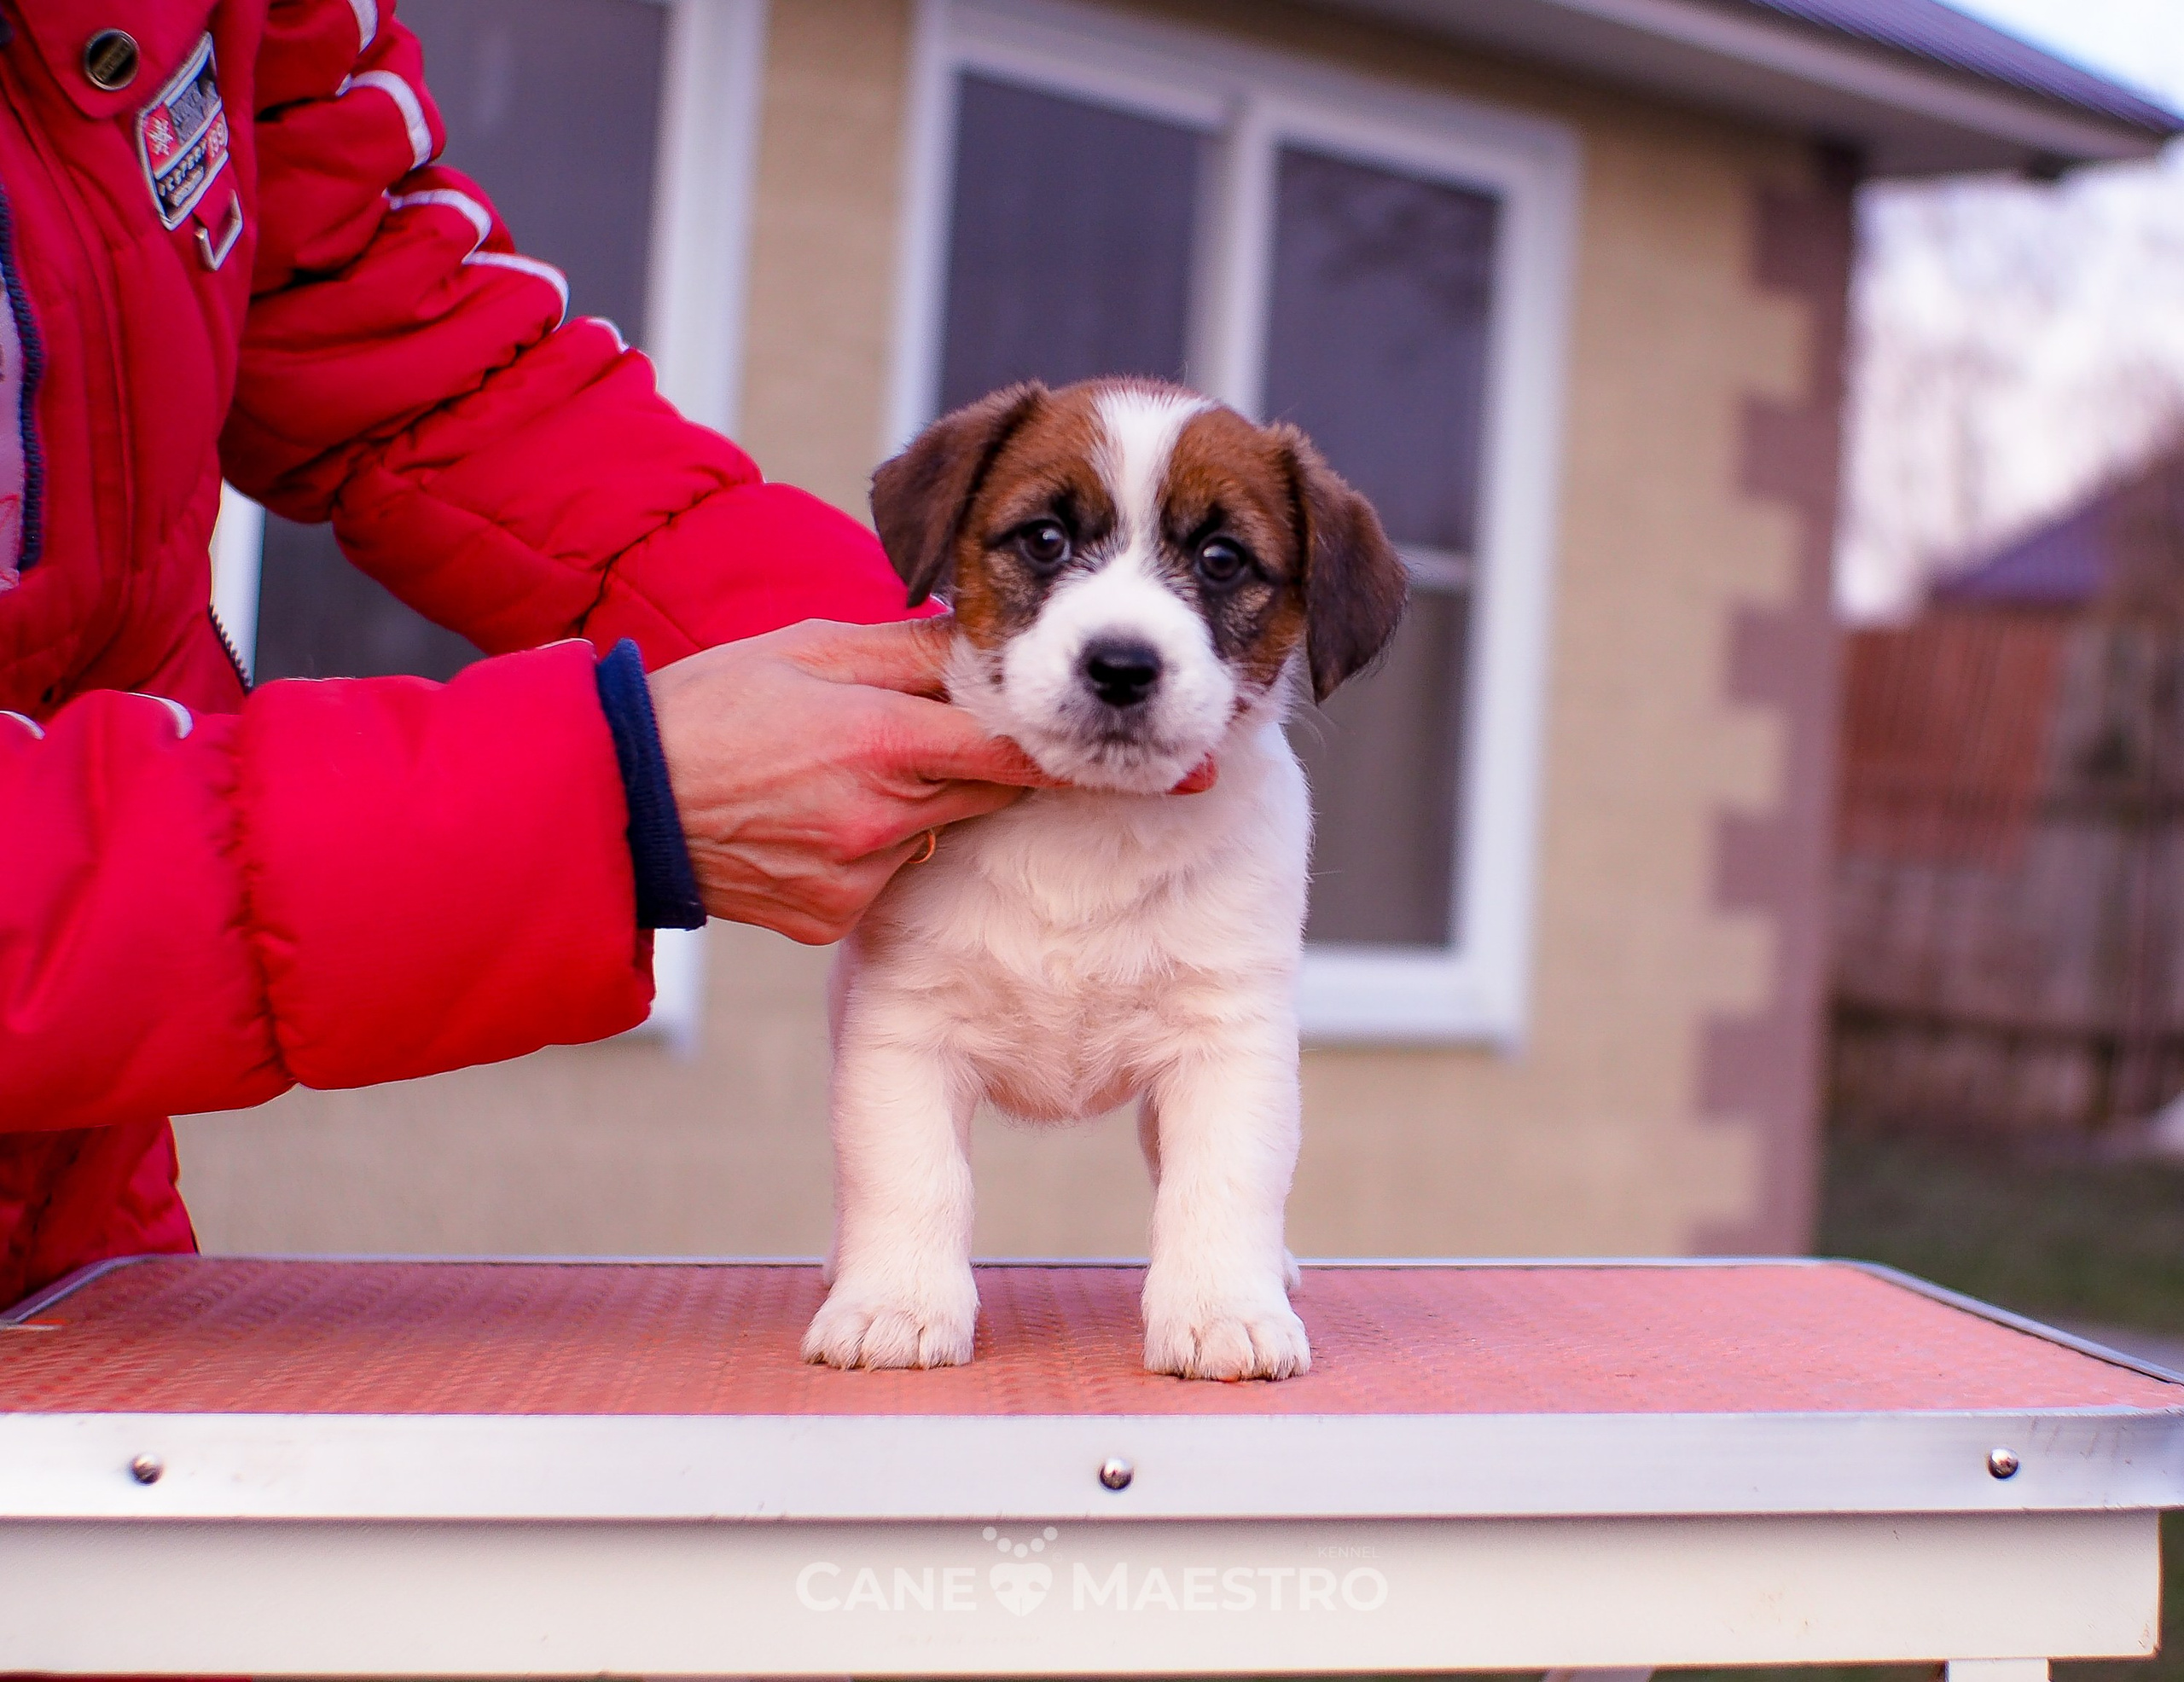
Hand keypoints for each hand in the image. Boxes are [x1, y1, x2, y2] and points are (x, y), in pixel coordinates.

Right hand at [648, 618, 1057, 943]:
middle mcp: (880, 821)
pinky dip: (875, 849)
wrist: (619, 803)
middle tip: (957, 733)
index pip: (1007, 753)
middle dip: (984, 763)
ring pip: (936, 834)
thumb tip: (980, 640)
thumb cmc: (710, 707)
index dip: (1049, 744)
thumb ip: (907, 650)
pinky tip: (819, 820)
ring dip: (924, 805)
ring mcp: (857, 879)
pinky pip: (887, 877)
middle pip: (985, 794)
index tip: (1082, 737)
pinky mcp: (831, 920)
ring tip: (852, 772)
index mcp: (879, 743)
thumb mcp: (808, 650)